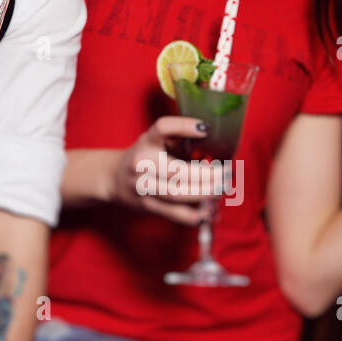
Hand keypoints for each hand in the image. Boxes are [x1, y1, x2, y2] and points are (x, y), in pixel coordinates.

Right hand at [107, 116, 224, 224]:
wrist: (114, 178)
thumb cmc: (144, 157)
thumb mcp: (155, 141)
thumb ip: (179, 140)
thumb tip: (217, 145)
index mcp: (146, 142)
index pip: (162, 128)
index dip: (183, 126)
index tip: (205, 129)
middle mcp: (141, 163)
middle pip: (178, 170)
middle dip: (209, 174)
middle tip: (228, 173)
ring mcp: (143, 186)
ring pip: (179, 194)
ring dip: (206, 193)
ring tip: (223, 189)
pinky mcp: (147, 206)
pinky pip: (176, 214)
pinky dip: (196, 215)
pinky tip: (210, 210)